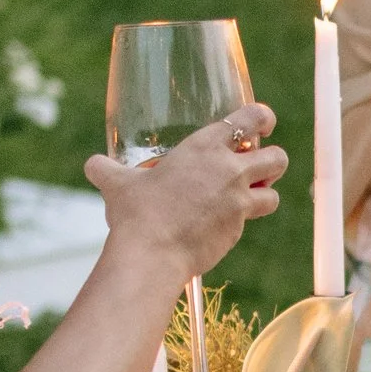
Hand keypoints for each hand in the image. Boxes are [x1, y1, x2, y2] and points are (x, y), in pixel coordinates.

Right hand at [84, 109, 284, 272]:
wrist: (151, 253)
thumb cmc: (136, 213)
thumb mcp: (118, 184)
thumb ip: (107, 170)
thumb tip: (92, 165)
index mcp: (205, 147)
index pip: (250, 119)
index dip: (262, 118)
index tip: (264, 122)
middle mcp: (229, 171)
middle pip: (277, 157)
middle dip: (273, 160)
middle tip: (259, 165)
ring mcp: (238, 202)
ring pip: (274, 194)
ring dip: (265, 194)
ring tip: (248, 197)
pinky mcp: (238, 230)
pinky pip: (251, 221)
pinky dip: (241, 222)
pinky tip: (221, 224)